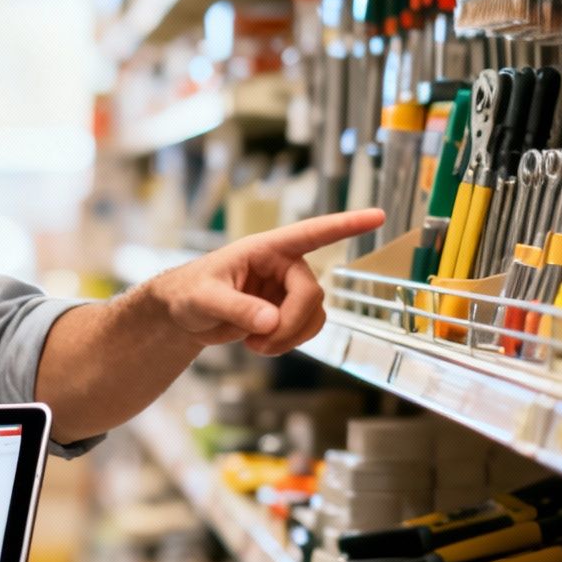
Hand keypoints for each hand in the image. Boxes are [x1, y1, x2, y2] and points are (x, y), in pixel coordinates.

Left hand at [149, 209, 384, 355]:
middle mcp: (282, 265)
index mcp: (265, 248)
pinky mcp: (286, 311)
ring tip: (254, 346)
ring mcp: (286, 289)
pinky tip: (259, 344)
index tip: (378, 215)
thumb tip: (271, 322)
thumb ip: (236, 309)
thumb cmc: (186, 293)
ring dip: (290, 337)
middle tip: (258, 345)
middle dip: (291, 324)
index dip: (346, 224)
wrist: (182, 315)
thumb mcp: (204, 300)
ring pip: (314, 315)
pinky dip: (288, 343)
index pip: (311, 233)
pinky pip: (306, 328)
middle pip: (312, 293)